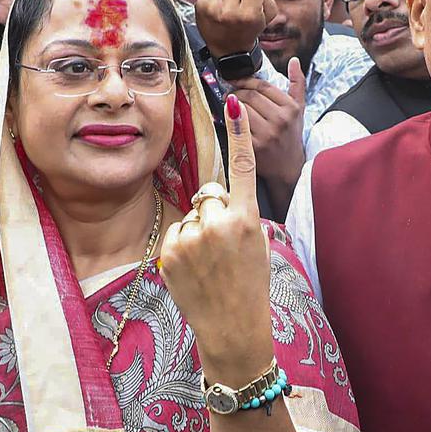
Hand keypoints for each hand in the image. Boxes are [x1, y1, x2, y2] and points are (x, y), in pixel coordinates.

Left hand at [159, 95, 272, 383]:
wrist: (233, 329)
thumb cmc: (250, 286)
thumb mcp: (258, 245)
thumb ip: (241, 216)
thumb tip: (218, 198)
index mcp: (249, 218)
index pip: (243, 167)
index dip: (238, 133)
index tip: (234, 103)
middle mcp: (221, 223)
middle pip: (210, 194)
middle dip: (214, 211)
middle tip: (223, 248)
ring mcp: (194, 237)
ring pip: (192, 215)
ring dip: (198, 232)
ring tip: (210, 264)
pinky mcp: (172, 251)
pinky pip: (177, 231)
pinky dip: (183, 246)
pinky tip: (195, 270)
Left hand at [231, 57, 306, 190]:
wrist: (288, 168)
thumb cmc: (291, 135)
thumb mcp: (299, 109)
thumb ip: (297, 83)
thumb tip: (294, 61)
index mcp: (291, 108)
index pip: (263, 86)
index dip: (247, 80)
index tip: (238, 81)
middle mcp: (281, 120)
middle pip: (250, 95)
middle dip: (237, 91)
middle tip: (232, 93)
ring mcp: (267, 134)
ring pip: (241, 108)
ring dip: (232, 104)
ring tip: (231, 104)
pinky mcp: (254, 146)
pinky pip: (236, 125)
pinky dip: (230, 119)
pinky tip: (230, 118)